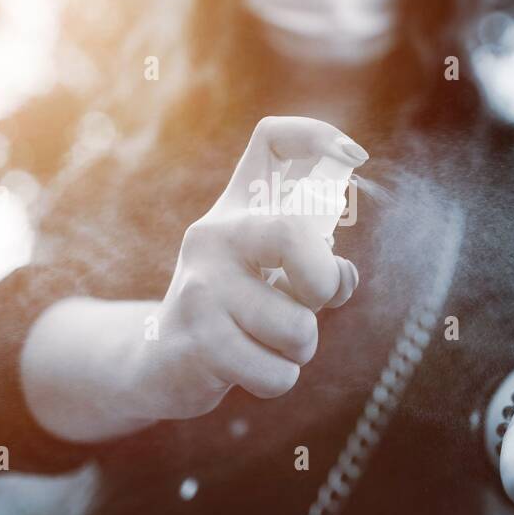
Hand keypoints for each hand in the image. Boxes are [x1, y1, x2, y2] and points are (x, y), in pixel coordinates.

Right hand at [147, 116, 366, 418]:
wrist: (157, 364)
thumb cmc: (233, 315)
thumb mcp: (274, 280)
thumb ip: (317, 270)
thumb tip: (343, 276)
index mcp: (238, 209)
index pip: (271, 139)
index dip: (318, 135)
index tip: (356, 158)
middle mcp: (214, 234)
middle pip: (291, 233)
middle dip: (322, 282)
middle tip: (311, 302)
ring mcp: (201, 286)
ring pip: (296, 326)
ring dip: (300, 349)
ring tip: (268, 343)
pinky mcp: (196, 339)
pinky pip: (275, 372)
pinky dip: (277, 378)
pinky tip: (250, 368)